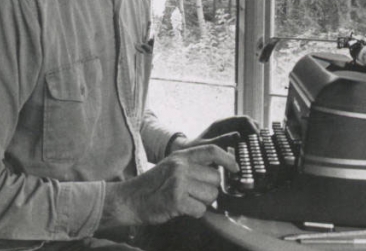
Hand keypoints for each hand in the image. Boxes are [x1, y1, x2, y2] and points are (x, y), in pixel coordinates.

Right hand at [101, 145, 237, 227]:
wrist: (130, 199)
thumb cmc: (152, 186)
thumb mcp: (171, 166)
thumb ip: (192, 165)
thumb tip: (218, 171)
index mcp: (180, 156)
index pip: (212, 151)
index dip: (228, 159)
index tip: (236, 168)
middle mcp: (181, 167)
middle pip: (215, 179)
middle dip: (209, 190)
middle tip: (194, 194)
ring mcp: (178, 182)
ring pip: (210, 196)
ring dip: (201, 202)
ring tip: (185, 200)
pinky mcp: (176, 200)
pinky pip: (201, 210)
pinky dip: (194, 213)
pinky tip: (181, 209)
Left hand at [171, 116, 259, 152]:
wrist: (186, 154)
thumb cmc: (194, 150)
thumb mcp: (207, 146)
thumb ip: (221, 141)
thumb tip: (238, 135)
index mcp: (222, 124)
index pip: (244, 119)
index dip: (253, 128)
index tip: (258, 140)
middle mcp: (227, 126)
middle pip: (249, 124)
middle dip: (256, 133)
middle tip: (261, 146)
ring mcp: (228, 133)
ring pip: (247, 131)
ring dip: (254, 139)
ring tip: (258, 151)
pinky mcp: (230, 141)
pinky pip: (244, 139)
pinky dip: (249, 144)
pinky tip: (250, 154)